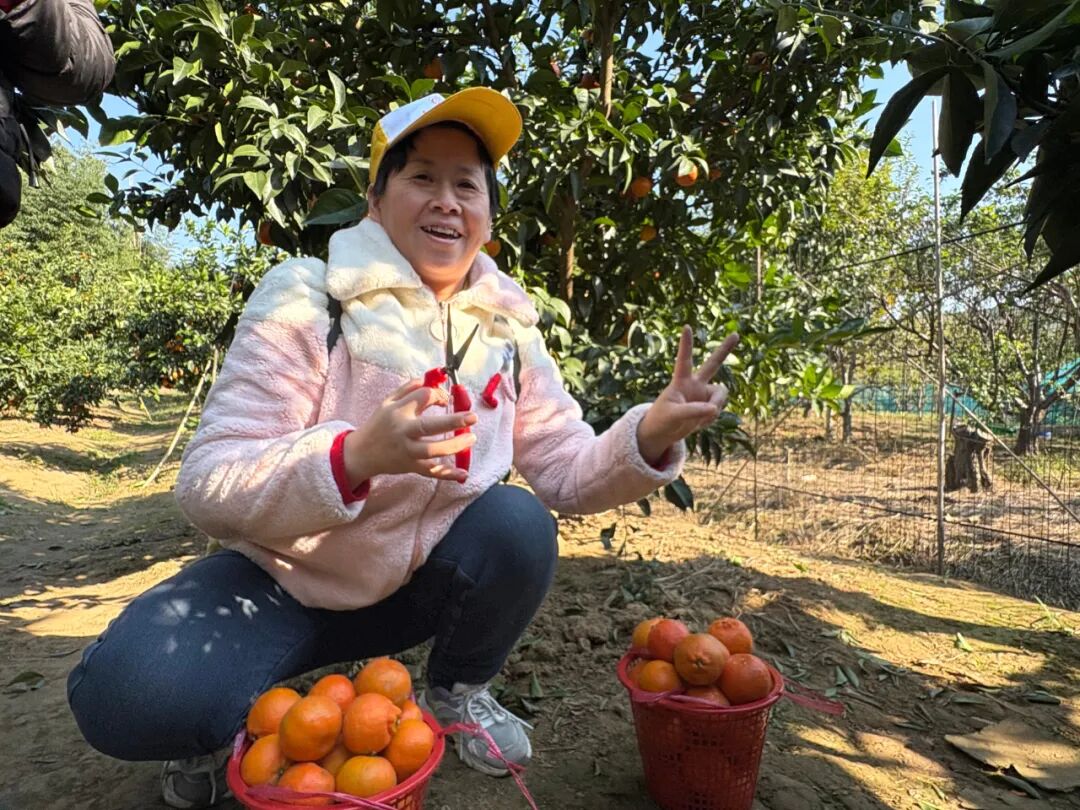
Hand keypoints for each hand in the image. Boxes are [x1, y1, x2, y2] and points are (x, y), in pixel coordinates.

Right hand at [343, 379, 477, 485]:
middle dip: (453, 421)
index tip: (445, 399)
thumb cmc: (378, 425)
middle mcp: (403, 431)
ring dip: (454, 445)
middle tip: (472, 417)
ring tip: (471, 438)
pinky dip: (447, 474)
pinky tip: (463, 474)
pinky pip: (430, 471)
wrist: (360, 454)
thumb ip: (408, 389)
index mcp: (398, 411)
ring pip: (432, 450)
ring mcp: (407, 451)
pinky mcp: (410, 466)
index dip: (439, 395)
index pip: (423, 397)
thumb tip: (429, 378)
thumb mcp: (387, 402)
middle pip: (429, 426)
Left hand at [637, 327, 739, 464]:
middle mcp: (695, 384)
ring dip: (715, 408)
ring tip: (700, 419)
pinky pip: (718, 411)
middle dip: (725, 350)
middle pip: (712, 364)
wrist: (664, 433)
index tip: (686, 326)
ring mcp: (703, 395)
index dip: (686, 344)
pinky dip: (710, 420)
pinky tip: (698, 423)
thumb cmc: (662, 420)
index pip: (684, 360)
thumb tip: (715, 409)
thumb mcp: (673, 416)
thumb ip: (693, 411)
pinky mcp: (709, 406)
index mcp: (681, 381)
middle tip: (736, 334)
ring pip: (721, 395)